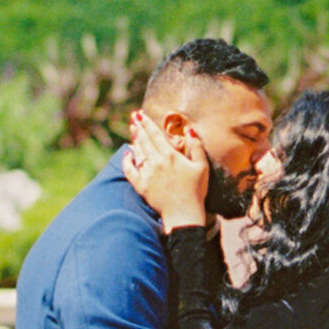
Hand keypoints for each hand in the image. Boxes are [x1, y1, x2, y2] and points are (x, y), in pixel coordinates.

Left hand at [124, 108, 210, 229]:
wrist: (184, 213)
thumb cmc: (196, 190)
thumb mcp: (201, 166)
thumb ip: (196, 146)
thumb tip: (190, 129)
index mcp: (170, 155)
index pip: (156, 135)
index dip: (147, 123)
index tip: (140, 114)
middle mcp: (156, 162)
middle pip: (145, 140)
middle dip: (139, 127)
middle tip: (133, 117)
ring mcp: (147, 174)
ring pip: (138, 152)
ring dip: (134, 140)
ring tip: (132, 130)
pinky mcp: (141, 186)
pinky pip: (130, 171)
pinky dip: (127, 161)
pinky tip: (127, 154)